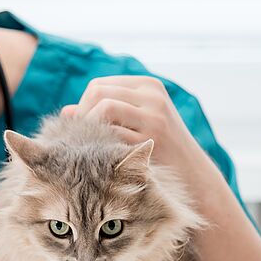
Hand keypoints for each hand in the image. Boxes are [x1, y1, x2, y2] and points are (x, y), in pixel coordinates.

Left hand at [60, 76, 206, 175]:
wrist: (193, 175)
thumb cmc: (160, 149)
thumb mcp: (138, 123)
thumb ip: (106, 114)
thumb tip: (66, 113)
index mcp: (148, 85)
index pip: (99, 85)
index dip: (84, 107)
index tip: (82, 130)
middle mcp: (152, 95)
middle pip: (98, 92)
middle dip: (83, 116)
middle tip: (80, 141)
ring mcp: (154, 114)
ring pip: (105, 108)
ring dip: (90, 128)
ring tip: (90, 148)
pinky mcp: (153, 136)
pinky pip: (114, 133)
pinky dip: (101, 144)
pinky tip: (101, 158)